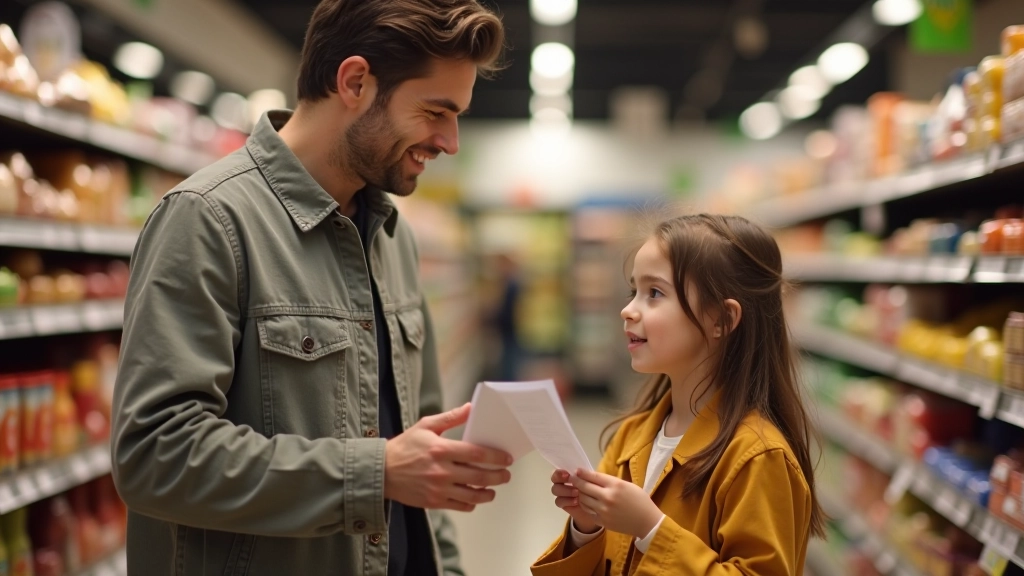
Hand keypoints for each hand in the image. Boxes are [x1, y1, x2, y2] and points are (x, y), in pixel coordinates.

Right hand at [384, 403, 512, 511]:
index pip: (476, 454)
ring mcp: (438, 489)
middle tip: (506, 475)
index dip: (496, 457)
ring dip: (488, 493)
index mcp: (441, 449)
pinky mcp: (434, 502)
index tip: (507, 458)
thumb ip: (450, 417)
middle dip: (498, 476)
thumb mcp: (426, 426)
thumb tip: (470, 407)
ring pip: (472, 495)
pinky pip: (460, 506)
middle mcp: (442, 471)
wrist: (382, 471)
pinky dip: (472, 503)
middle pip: (479, 476)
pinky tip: (476, 497)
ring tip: (494, 489)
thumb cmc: (405, 446)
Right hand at [550, 469, 600, 533]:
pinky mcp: (564, 504)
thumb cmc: (598, 489)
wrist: (601, 507)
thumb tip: (578, 471)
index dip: (560, 471)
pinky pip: (559, 502)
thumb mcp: (596, 480)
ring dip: (565, 490)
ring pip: (555, 490)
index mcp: (569, 473)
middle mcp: (563, 482)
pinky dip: (567, 500)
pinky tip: (576, 502)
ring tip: (577, 493)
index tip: (568, 474)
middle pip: (554, 479)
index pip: (558, 470)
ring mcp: (562, 494)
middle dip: (560, 478)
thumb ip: (586, 474)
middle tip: (569, 480)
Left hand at [573, 468, 663, 539]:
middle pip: (585, 487)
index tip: (577, 470)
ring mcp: (603, 510)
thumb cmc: (640, 501)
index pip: (593, 476)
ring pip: (583, 499)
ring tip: (578, 490)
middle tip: (572, 479)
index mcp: (615, 485)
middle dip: (576, 481)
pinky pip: (587, 511)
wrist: (647, 522)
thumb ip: (611, 481)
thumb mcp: (627, 485)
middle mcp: (607, 497)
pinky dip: (585, 505)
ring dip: (579, 494)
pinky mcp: (602, 521)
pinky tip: (586, 502)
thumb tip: (594, 477)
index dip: (583, 473)